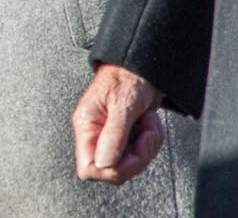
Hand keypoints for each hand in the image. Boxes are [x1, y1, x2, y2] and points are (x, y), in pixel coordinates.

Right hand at [73, 63, 164, 184]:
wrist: (142, 66)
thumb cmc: (128, 76)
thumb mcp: (123, 105)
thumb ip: (113, 135)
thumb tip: (103, 165)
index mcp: (86, 125)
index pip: (88, 168)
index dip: (111, 170)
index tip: (128, 154)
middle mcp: (96, 134)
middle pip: (113, 171)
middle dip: (136, 157)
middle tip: (144, 135)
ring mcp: (111, 136)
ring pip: (130, 165)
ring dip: (147, 148)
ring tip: (147, 124)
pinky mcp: (126, 136)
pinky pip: (140, 155)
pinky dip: (151, 143)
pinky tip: (148, 125)